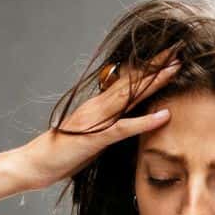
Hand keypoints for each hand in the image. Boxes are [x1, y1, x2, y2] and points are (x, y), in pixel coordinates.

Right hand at [14, 50, 180, 190]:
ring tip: (175, 69)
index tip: (168, 57)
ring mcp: (97, 120)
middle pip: (132, 81)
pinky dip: (145, 121)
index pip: (127, 81)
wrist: (35, 163)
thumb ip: (109, 126)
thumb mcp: (92, 136)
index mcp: (99, 105)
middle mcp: (99, 106)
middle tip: (178, 50)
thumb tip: (128, 123)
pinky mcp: (96, 138)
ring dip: (154, 82)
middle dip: (156, 65)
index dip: (148, 68)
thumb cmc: (64, 152)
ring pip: (130, 96)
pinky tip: (164, 115)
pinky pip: (124, 127)